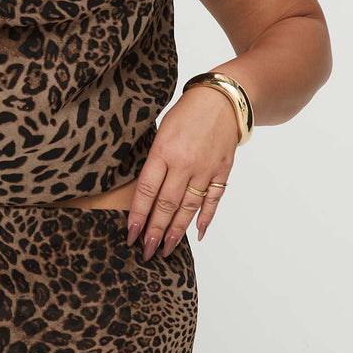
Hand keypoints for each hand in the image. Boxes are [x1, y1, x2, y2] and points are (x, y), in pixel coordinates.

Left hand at [126, 86, 239, 259]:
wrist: (222, 100)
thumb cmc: (186, 113)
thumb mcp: (161, 131)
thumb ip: (154, 160)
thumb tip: (146, 191)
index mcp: (163, 151)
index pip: (146, 190)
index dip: (138, 215)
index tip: (130, 234)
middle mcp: (184, 163)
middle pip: (166, 204)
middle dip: (155, 231)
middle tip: (146, 251)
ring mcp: (205, 169)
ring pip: (188, 207)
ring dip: (176, 231)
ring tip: (166, 248)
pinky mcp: (222, 172)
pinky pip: (212, 200)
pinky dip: (205, 218)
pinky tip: (196, 233)